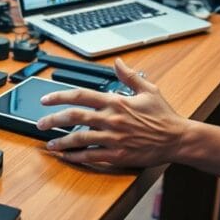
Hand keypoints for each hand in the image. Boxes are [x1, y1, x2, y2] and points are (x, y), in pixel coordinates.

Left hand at [36, 58, 190, 166]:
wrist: (178, 139)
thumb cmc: (164, 116)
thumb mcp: (148, 90)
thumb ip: (129, 76)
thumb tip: (118, 62)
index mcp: (116, 102)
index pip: (81, 95)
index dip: (59, 96)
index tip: (45, 99)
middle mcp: (111, 119)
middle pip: (74, 117)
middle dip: (53, 120)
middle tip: (40, 123)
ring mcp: (113, 138)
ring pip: (79, 139)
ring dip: (61, 142)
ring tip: (49, 144)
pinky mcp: (118, 155)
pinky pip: (91, 156)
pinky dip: (76, 157)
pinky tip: (66, 157)